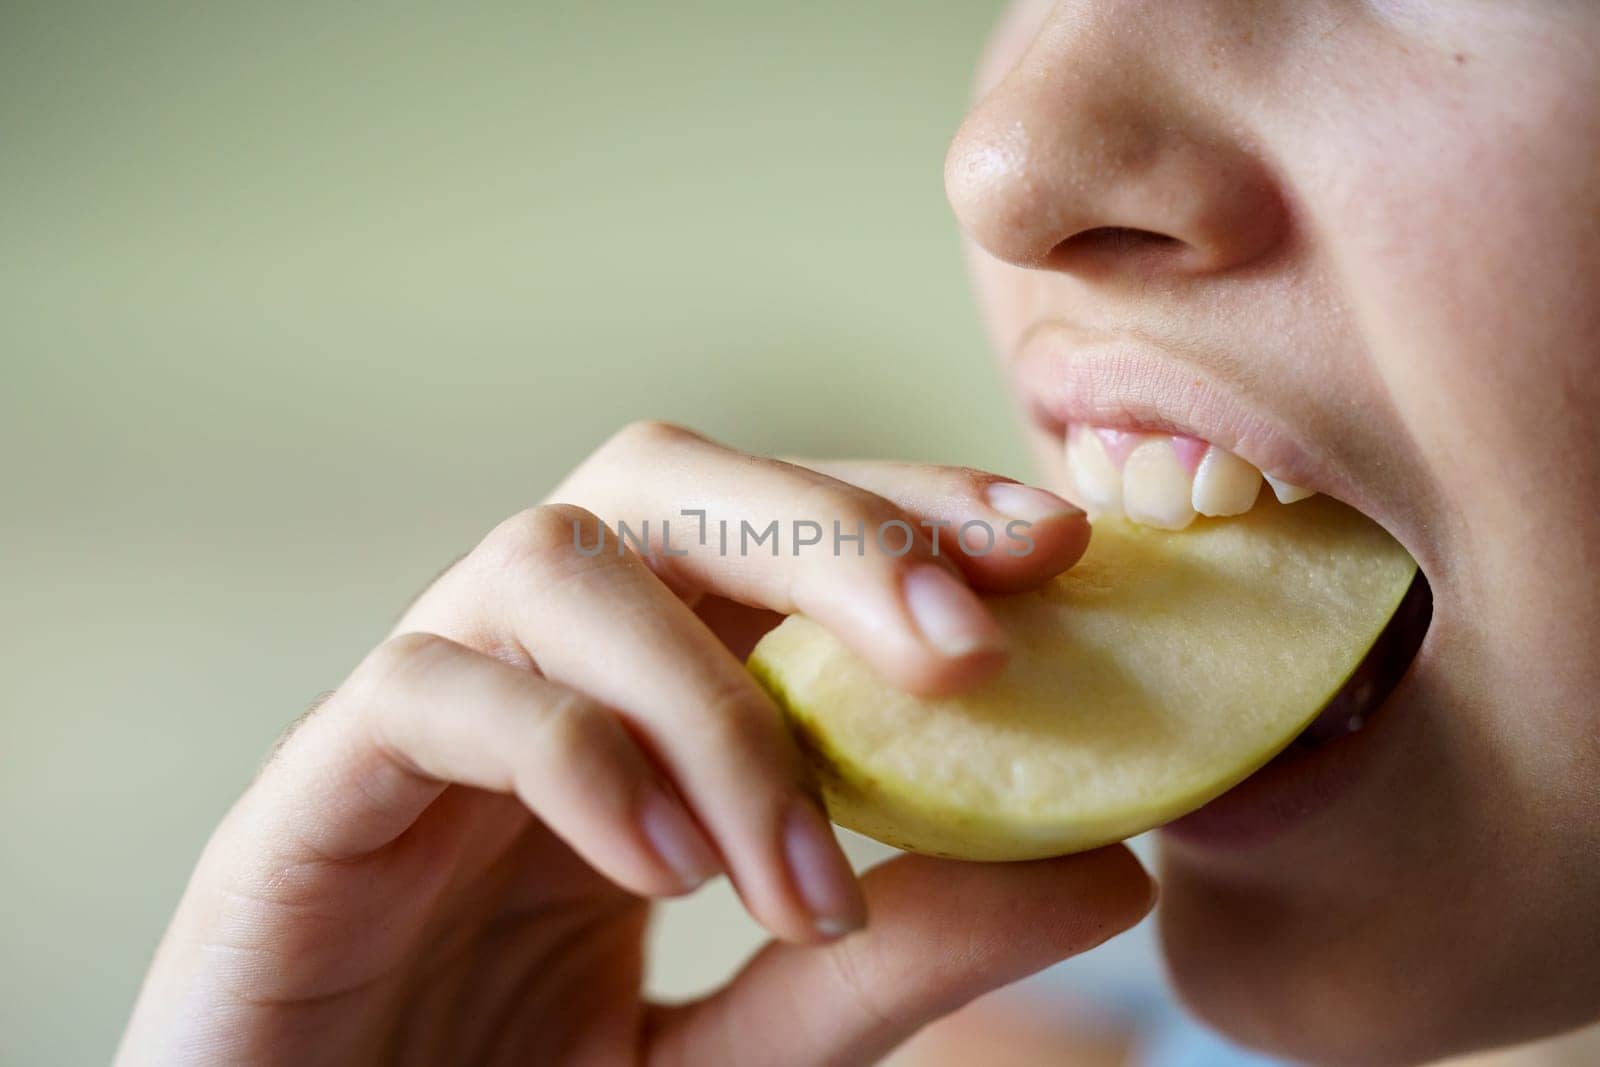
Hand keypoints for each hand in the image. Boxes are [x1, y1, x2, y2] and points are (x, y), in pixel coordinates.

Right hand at [117, 422, 1154, 1065]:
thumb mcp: (764, 1032)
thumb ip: (904, 953)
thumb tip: (1112, 864)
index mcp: (637, 695)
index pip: (775, 537)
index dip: (909, 511)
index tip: (1055, 547)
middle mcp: (534, 666)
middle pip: (664, 481)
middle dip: (828, 531)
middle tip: (967, 644)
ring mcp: (421, 712)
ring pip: (554, 563)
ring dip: (708, 695)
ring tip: (797, 867)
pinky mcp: (313, 791)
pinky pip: (431, 692)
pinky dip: (577, 758)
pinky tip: (665, 872)